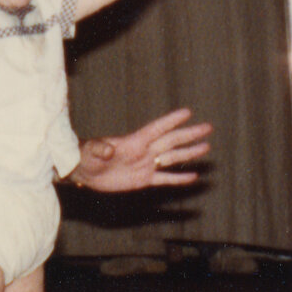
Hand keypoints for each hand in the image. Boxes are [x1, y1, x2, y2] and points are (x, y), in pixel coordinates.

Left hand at [73, 106, 210, 191]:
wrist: (83, 171)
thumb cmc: (86, 157)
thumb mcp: (91, 152)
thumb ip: (100, 149)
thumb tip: (107, 150)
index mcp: (133, 142)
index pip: (156, 129)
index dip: (171, 121)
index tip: (188, 112)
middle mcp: (143, 151)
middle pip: (171, 141)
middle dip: (189, 134)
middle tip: (207, 127)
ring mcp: (145, 165)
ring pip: (172, 158)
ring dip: (189, 153)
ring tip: (206, 147)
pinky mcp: (143, 179)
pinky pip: (165, 178)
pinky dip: (179, 178)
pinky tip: (193, 176)